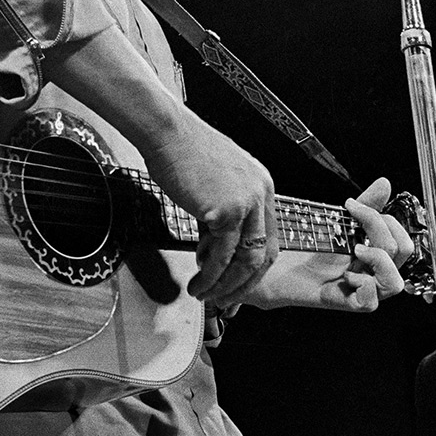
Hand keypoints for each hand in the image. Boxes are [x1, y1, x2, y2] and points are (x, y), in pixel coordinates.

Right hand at [145, 121, 278, 305]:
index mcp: (262, 186)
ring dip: (224, 285)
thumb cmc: (183, 152)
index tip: (237, 286)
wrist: (167, 132)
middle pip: (263, 254)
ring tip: (204, 295)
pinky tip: (197, 282)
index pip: (268, 238)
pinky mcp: (227, 210)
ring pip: (244, 260)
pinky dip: (210, 275)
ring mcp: (247, 202)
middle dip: (244, 284)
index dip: (253, 268)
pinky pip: (221, 255)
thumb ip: (221, 215)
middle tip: (226, 302)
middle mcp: (261, 194)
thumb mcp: (214, 183)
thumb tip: (212, 250)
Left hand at [240, 177, 414, 311]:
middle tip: (355, 222)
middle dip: (382, 229)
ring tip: (356, 249)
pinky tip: (345, 274)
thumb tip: (385, 184)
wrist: (271, 268)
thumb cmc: (304, 247)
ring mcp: (359, 290)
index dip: (387, 220)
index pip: (403, 241)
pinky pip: (369, 303)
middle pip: (402, 254)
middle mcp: (371, 274)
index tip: (352, 205)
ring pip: (395, 284)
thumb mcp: (338, 223)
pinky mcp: (340, 302)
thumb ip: (364, 208)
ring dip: (380, 259)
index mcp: (374, 256)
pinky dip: (362, 285)